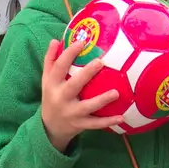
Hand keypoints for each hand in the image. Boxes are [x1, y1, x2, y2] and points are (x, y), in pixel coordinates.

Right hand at [40, 36, 125, 150]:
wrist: (49, 127)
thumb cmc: (51, 97)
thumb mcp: (46, 80)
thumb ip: (51, 60)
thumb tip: (54, 40)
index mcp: (52, 85)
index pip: (59, 67)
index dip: (69, 54)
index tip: (82, 42)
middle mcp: (60, 98)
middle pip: (73, 85)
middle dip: (86, 74)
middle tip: (100, 62)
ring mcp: (71, 113)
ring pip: (86, 107)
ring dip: (101, 100)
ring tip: (116, 92)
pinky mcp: (80, 124)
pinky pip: (95, 124)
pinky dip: (108, 122)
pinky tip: (121, 117)